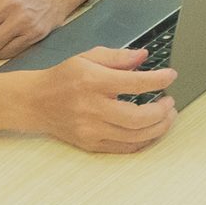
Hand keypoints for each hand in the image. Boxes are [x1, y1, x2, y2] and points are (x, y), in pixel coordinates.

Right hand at [17, 46, 177, 153]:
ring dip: (158, 127)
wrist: (34, 102)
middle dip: (162, 111)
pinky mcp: (90, 144)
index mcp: (92, 82)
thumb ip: (119, 57)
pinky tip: (151, 130)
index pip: (134, 83)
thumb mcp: (88, 57)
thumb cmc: (62, 78)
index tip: (171, 76)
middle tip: (171, 102)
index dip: (158, 80)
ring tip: (167, 116)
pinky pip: (123, 148)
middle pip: (137, 117)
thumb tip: (145, 57)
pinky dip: (143, 141)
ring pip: (134, 136)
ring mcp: (90, 130)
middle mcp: (91, 108)